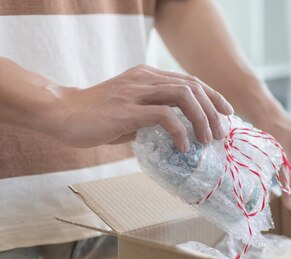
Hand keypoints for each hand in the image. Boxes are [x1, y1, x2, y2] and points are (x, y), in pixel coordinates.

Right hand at [48, 65, 233, 151]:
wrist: (60, 113)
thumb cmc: (95, 117)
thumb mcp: (130, 111)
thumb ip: (153, 116)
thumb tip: (178, 135)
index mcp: (147, 76)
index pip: (190, 81)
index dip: (212, 96)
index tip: (226, 114)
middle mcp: (144, 79)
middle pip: (193, 87)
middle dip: (213, 110)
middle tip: (220, 134)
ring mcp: (136, 92)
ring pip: (183, 96)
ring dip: (201, 119)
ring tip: (206, 140)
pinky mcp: (127, 110)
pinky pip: (164, 116)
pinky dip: (180, 131)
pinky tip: (183, 147)